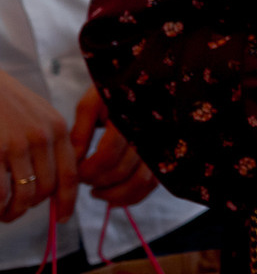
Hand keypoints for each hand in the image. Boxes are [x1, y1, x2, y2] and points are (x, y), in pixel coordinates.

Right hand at [0, 73, 74, 223]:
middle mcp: (42, 137)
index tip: (61, 218)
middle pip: (46, 189)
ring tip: (4, 213)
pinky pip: (0, 192)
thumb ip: (50, 142)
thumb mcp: (38, 114)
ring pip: (24, 194)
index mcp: (58, 129)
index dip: (67, 201)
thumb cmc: (5, 102)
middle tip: (17, 212)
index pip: (70, 174)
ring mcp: (17, 144)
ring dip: (13, 211)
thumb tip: (52, 183)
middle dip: (31, 207)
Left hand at [69, 90, 158, 208]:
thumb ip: (80, 132)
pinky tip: (113, 195)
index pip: (107, 155)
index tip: (73, 170)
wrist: (153, 77)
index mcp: (131, 116)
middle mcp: (151, 132)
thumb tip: (72, 163)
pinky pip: (152, 185)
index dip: (86, 169)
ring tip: (96, 191)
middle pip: (121, 170)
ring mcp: (163, 145)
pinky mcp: (166, 156)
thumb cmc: (118, 88)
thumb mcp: (94, 101)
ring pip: (140, 183)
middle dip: (95, 180)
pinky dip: (132, 196)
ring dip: (114, 194)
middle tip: (81, 179)